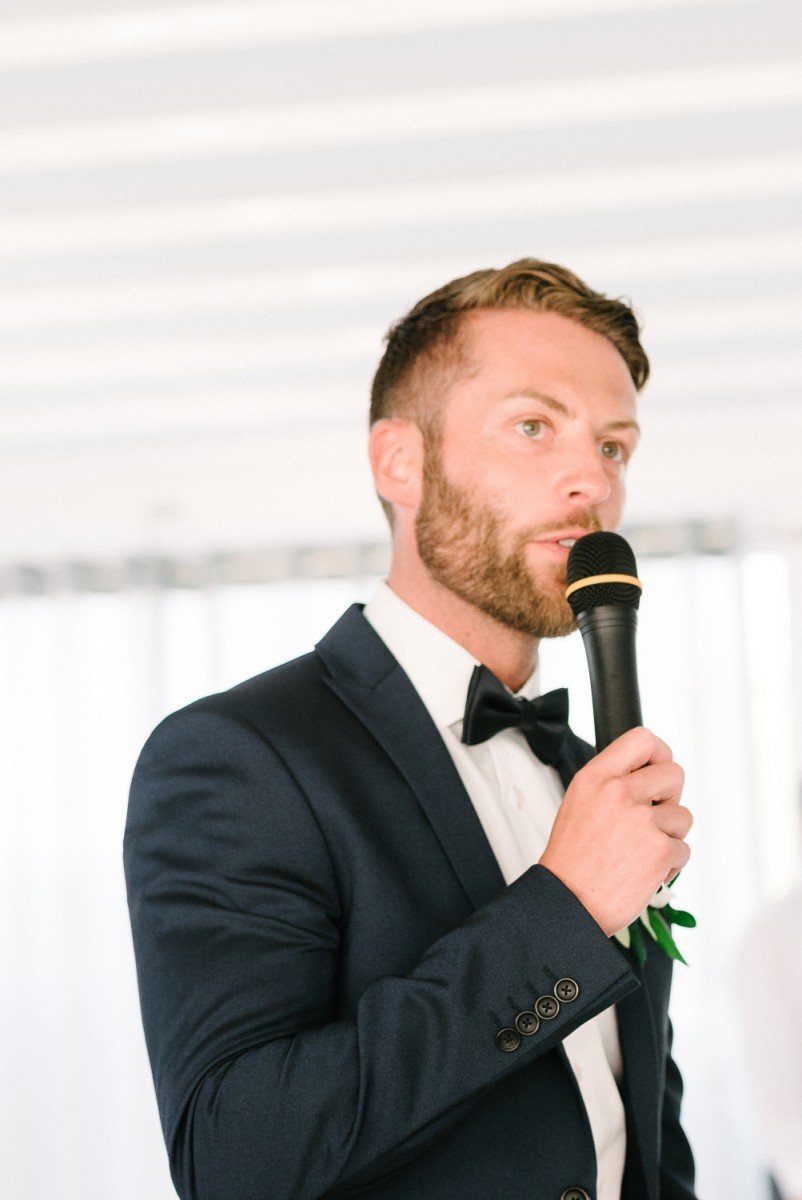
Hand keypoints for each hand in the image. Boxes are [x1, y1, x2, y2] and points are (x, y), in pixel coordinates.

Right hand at [539, 727, 691, 936]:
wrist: (566, 903)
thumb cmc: (572, 860)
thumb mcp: (580, 802)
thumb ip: (612, 783)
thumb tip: (650, 775)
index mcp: (596, 777)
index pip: (642, 739)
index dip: (660, 754)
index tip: (658, 769)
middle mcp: (618, 792)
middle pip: (674, 774)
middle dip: (670, 798)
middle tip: (652, 819)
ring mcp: (641, 820)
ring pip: (683, 816)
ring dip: (669, 836)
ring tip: (641, 852)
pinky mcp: (659, 850)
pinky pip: (683, 849)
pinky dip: (669, 864)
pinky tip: (644, 872)